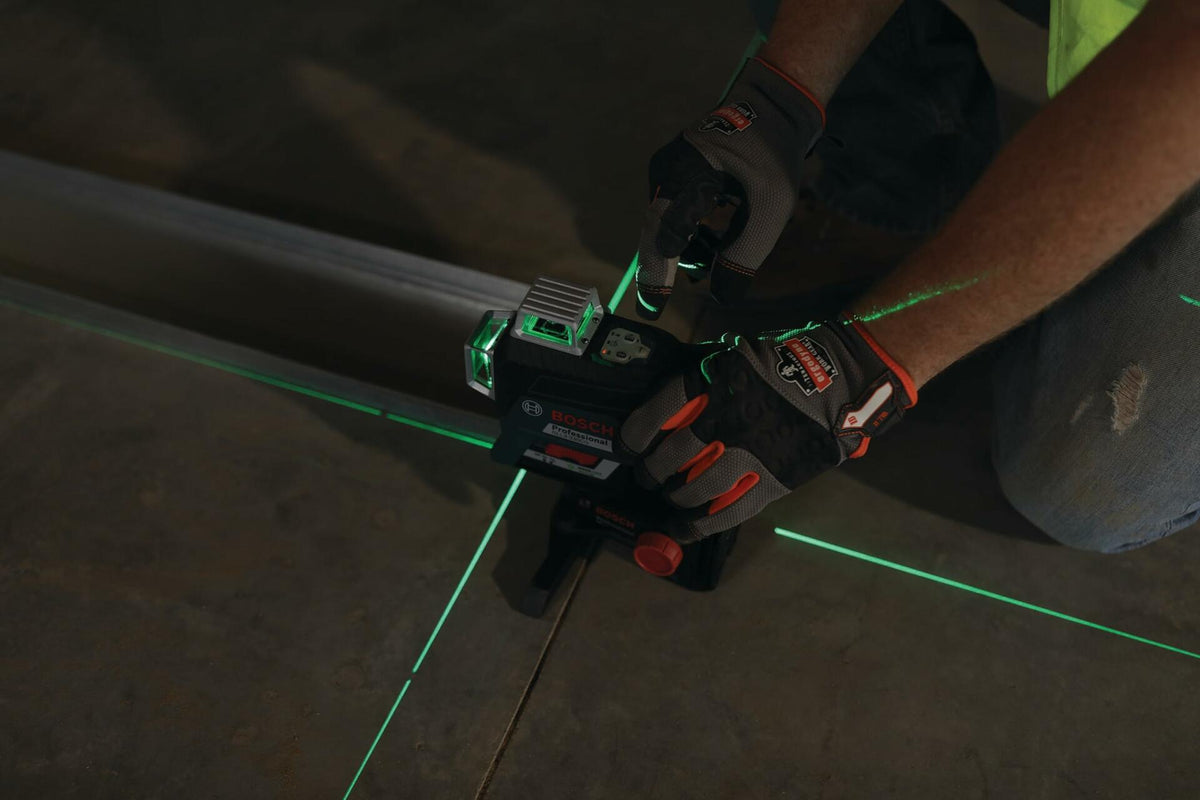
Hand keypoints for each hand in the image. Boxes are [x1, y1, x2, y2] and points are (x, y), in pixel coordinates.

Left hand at [618, 317, 916, 540]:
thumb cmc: (782, 362)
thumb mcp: (733, 356)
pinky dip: (699, 525)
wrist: (839, 378)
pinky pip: (728, 511)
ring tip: (672, 497)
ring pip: (694, 488)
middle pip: (671, 456)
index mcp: (713, 382)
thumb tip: (666, 411)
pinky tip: (682, 529)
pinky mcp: (772, 480)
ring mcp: (750, 454)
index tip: (627, 446)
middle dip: (653, 471)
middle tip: (649, 476)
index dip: (634, 435)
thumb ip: (701, 381)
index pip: (657, 413)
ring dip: (676, 496)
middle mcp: (726, 419)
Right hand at [634, 57, 825, 319]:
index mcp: (688, 172)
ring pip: (666, 222)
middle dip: (669, 266)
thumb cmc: (775, 153)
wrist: (775, 105)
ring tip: (710, 265)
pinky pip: (674, 210)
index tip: (653, 309)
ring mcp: (668, 168)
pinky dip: (691, 232)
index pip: (664, 234)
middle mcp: (668, 169)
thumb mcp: (770, 208)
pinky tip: (712, 243)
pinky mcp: (675, 170)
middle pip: (659, 230)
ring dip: (686, 249)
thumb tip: (722, 297)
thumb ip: (745, 253)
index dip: (656, 275)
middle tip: (662, 304)